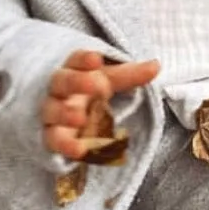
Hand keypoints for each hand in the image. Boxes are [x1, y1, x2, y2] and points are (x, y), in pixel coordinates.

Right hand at [41, 50, 159, 160]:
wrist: (68, 116)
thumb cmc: (91, 92)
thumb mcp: (110, 80)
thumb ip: (130, 75)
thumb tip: (156, 65)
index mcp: (74, 70)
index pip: (75, 60)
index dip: (84, 59)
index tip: (96, 59)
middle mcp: (59, 90)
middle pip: (61, 82)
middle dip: (77, 82)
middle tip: (98, 85)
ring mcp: (53, 113)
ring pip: (52, 111)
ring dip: (65, 114)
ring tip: (81, 117)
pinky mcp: (52, 136)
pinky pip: (54, 141)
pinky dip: (66, 146)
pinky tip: (80, 150)